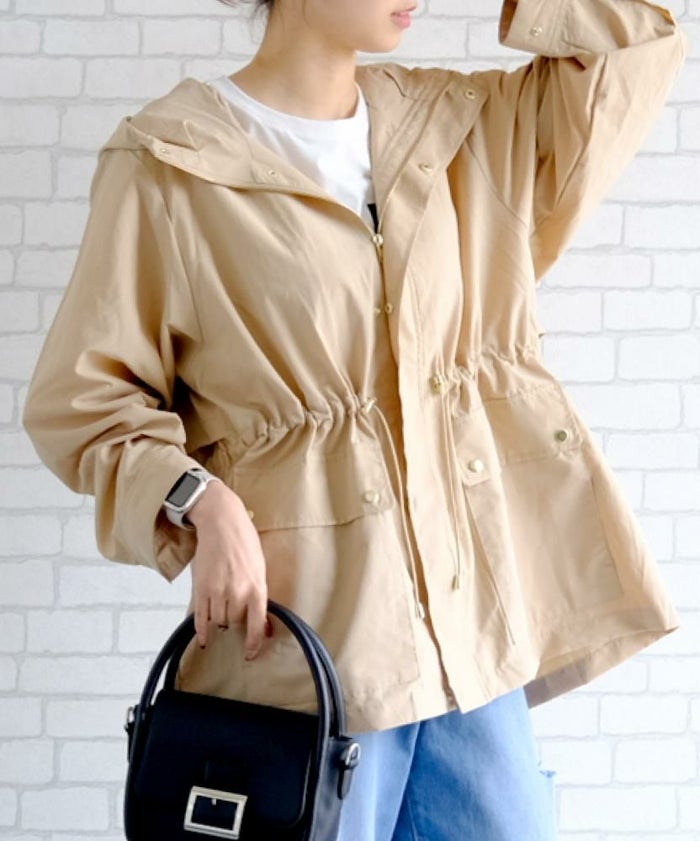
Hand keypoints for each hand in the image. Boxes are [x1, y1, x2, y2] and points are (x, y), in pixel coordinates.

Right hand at [186, 480, 272, 658]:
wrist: (222, 522)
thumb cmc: (244, 542)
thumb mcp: (260, 567)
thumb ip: (259, 595)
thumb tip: (263, 623)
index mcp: (256, 587)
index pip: (256, 624)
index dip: (253, 643)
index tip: (250, 653)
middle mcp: (236, 592)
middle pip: (235, 623)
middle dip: (236, 623)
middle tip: (236, 615)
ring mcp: (216, 591)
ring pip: (218, 621)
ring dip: (221, 622)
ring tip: (222, 614)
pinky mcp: (200, 588)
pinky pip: (199, 616)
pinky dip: (201, 630)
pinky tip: (203, 638)